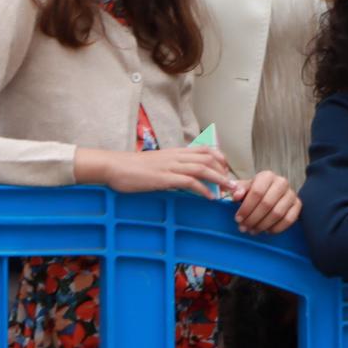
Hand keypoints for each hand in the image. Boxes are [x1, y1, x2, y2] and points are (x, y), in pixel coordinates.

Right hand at [76, 145, 232, 196]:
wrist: (113, 166)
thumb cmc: (133, 167)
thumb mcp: (157, 162)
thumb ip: (172, 165)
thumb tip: (184, 176)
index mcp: (175, 152)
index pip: (205, 149)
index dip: (220, 158)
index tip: (227, 170)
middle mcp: (176, 156)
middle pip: (209, 158)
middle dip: (225, 171)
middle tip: (233, 184)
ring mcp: (171, 166)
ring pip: (203, 169)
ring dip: (220, 180)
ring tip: (230, 190)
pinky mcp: (164, 178)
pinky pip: (189, 181)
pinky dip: (203, 189)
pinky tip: (210, 197)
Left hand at [231, 170, 299, 233]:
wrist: (271, 192)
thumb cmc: (255, 191)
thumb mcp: (245, 188)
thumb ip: (238, 190)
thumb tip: (236, 196)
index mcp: (267, 176)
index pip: (257, 192)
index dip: (246, 208)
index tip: (237, 219)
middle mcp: (282, 182)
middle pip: (267, 204)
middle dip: (253, 219)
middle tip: (243, 228)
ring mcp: (292, 194)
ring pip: (277, 213)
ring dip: (263, 225)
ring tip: (253, 230)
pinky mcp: (298, 204)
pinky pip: (289, 219)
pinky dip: (276, 228)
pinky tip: (266, 230)